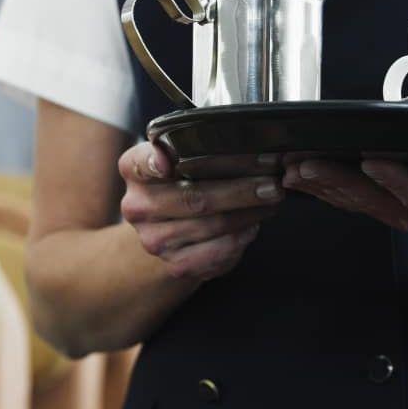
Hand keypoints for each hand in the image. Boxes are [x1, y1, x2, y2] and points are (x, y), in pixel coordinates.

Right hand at [119, 143, 283, 280]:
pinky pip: (218, 252)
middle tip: (273, 183)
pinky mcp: (175, 264)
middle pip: (193, 197)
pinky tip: (253, 225)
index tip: (166, 162)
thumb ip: (196, 147)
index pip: (141, 163)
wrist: (168, 231)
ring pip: (212, 225)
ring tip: (272, 199)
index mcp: (134, 170)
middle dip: (240, 189)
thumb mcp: (180, 158)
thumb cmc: (183, 183)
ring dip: (249, 212)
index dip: (153, 162)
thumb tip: (249, 143)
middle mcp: (137, 206)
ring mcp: (154, 239)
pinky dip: (241, 237)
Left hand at [283, 158, 407, 294]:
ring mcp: (404, 218)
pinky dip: (325, 191)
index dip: (399, 180)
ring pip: (357, 201)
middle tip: (302, 166)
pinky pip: (355, 203)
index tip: (373, 162)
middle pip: (374, 197)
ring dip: (321, 186)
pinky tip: (298, 179)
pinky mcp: (395, 215)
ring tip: (288, 170)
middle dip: (336, 181)